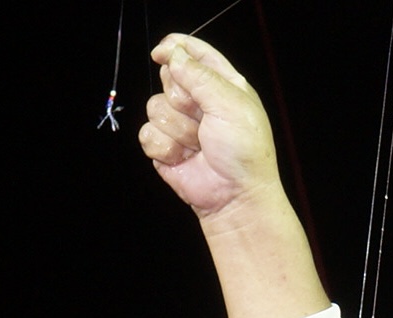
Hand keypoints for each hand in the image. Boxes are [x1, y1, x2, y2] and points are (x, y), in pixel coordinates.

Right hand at [138, 34, 284, 226]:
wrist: (236, 196)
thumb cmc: (244, 151)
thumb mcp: (230, 104)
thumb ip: (200, 75)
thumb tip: (173, 55)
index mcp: (222, 85)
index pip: (194, 53)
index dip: (176, 47)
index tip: (162, 51)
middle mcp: (200, 102)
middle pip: (168, 77)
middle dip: (181, 97)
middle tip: (203, 118)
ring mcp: (180, 124)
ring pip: (155, 106)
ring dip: (178, 128)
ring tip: (200, 144)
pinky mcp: (165, 147)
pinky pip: (148, 133)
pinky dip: (166, 147)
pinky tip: (185, 158)